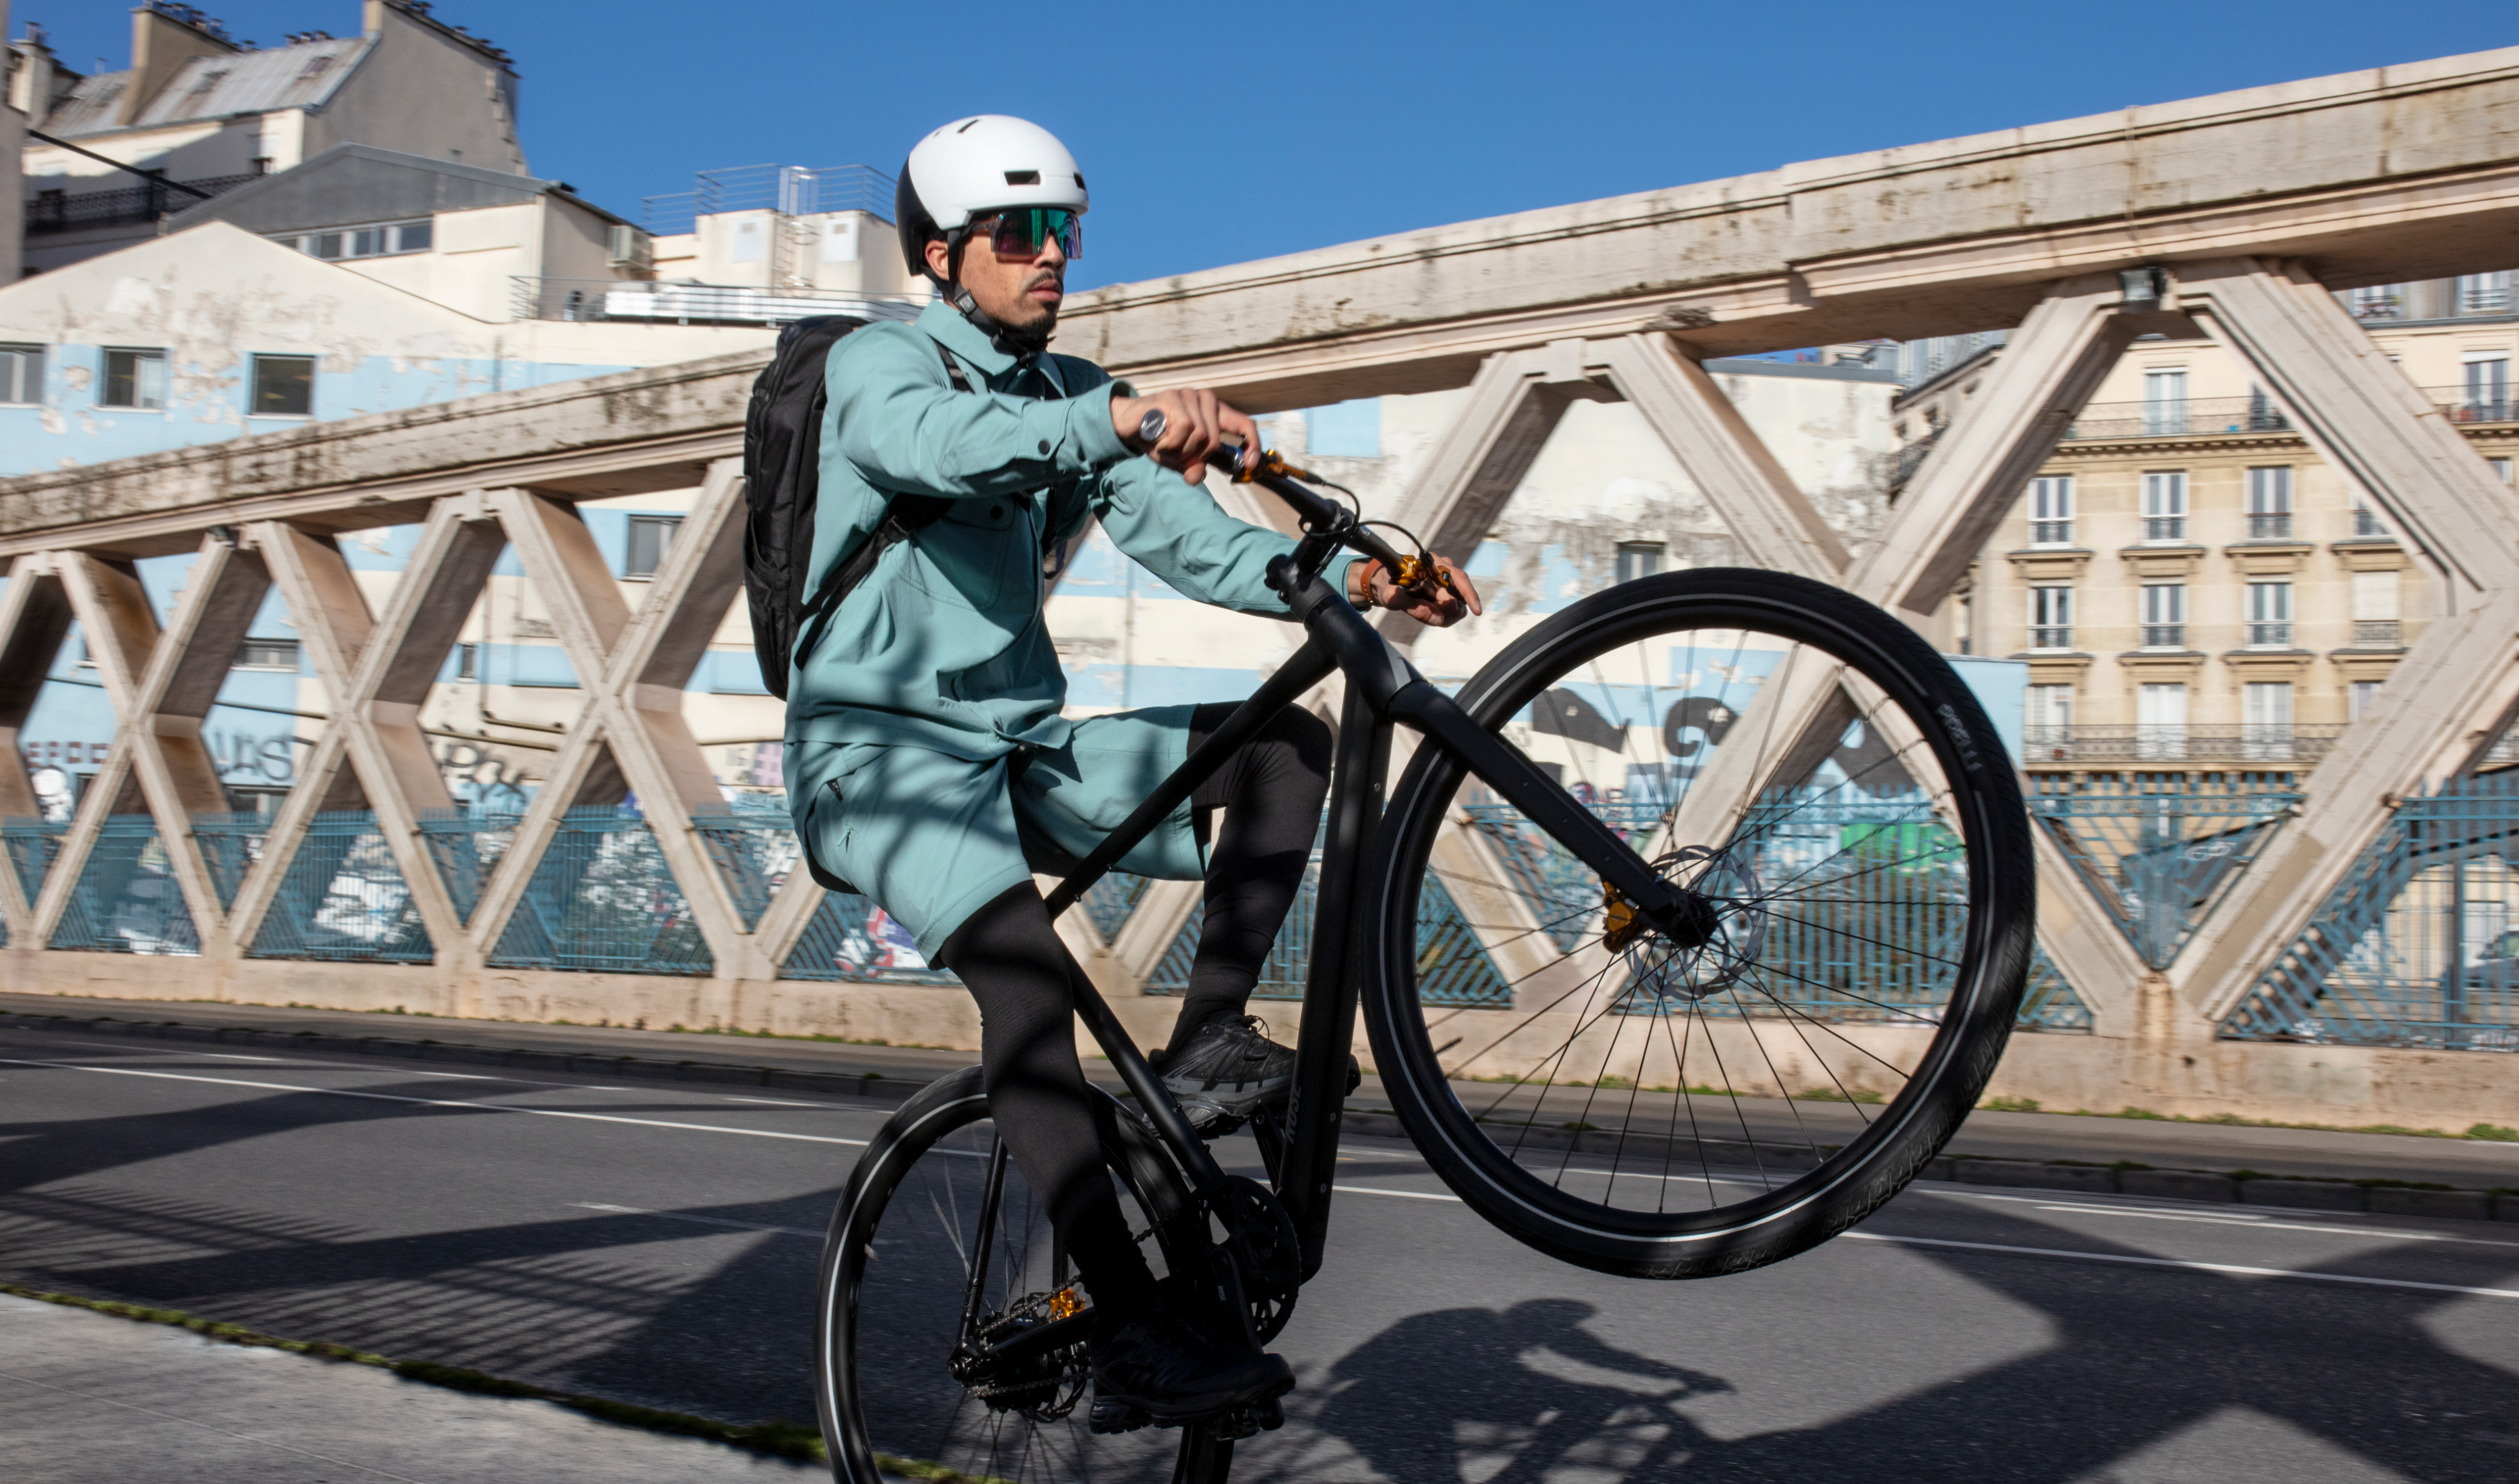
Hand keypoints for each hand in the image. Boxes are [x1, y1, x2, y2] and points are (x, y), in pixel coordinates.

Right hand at [1110, 388, 1258, 484]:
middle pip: (1214, 442)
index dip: (1252, 444)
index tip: (1251, 464)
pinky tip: (1159, 440)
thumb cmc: (1158, 438)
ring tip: (1165, 444)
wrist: (1127, 424)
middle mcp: (1206, 400)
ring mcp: (1190, 396)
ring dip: (1180, 450)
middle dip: (1194, 456)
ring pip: (1199, 437)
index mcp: (1215, 412)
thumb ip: (1193, 468)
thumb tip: (1198, 476)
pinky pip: (1183, 431)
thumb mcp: (1179, 459)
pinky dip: (1170, 444)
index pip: (1245, 423)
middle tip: (1176, 452)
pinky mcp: (1174, 397)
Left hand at [1352, 553, 1482, 627]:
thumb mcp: (1393, 597)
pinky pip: (1452, 608)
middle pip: (1460, 594)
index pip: (1458, 577)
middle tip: (1435, 618)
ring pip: (1458, 604)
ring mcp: (1446, 581)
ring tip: (1427, 614)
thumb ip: (1413, 606)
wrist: (1383, 584)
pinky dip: (1444, 616)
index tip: (1477, 610)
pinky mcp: (1446, 591)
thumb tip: (1438, 618)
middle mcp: (1443, 569)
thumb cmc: (1387, 586)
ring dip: (1447, 615)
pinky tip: (1431, 614)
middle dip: (1450, 610)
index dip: (1469, 594)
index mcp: (1431, 564)